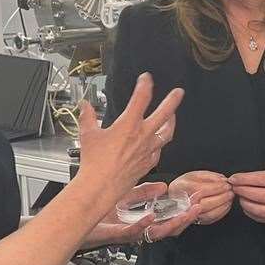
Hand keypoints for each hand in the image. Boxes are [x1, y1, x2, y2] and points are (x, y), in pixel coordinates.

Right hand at [75, 74, 181, 213]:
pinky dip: (160, 144)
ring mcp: (148, 150)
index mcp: (129, 124)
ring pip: (167, 133)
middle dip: (172, 101)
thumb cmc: (94, 162)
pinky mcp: (148, 163)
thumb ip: (88, 117)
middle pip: (164, 113)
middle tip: (179, 92)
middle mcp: (143, 135)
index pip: (141, 98)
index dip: (145, 85)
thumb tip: (85, 106)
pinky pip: (159, 151)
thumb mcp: (88, 134)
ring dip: (171, 122)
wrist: (101, 185)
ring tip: (173, 116)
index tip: (146, 78)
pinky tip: (159, 143)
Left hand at [80, 182, 196, 247]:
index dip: (185, 211)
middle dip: (185, 219)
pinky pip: (133, 232)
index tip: (196, 201)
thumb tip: (163, 187)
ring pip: (156, 233)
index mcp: (145, 221)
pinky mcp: (117, 234)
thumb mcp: (127, 196)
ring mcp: (130, 233)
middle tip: (197, 209)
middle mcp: (140, 229)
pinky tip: (151, 217)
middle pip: (169, 229)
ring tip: (183, 215)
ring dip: (171, 223)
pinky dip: (143, 224)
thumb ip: (145, 192)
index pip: (170, 219)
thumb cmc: (100, 214)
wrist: (78, 220)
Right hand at [170, 170, 233, 224]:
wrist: (175, 197)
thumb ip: (208, 176)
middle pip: (206, 204)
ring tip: (230, 197)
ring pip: (209, 214)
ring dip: (223, 205)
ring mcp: (190, 214)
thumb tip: (222, 180)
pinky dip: (222, 212)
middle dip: (222, 197)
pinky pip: (211, 219)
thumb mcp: (194, 175)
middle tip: (230, 191)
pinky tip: (227, 204)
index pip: (202, 190)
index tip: (226, 184)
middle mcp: (185, 203)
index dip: (216, 188)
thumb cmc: (185, 185)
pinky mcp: (198, 220)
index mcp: (183, 188)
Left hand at [228, 169, 264, 224]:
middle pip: (259, 195)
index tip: (233, 179)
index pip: (261, 179)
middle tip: (234, 188)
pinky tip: (247, 206)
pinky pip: (261, 218)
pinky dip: (250, 212)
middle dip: (243, 191)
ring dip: (245, 203)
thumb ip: (256, 177)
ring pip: (259, 209)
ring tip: (240, 197)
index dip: (244, 179)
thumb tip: (235, 180)